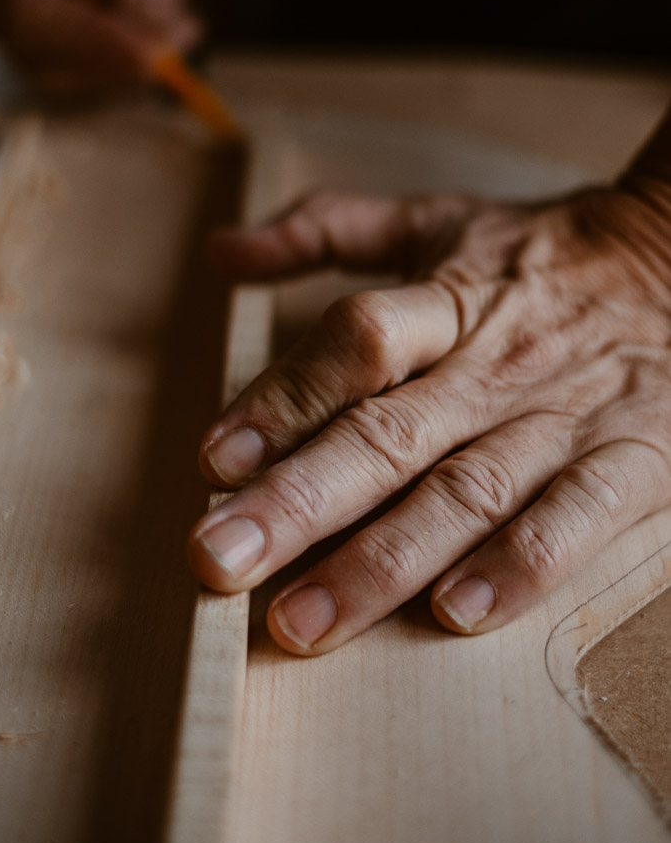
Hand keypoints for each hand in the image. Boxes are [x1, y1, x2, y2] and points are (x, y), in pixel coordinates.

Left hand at [186, 184, 670, 654]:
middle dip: (295, 504)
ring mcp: (564, 418)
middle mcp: (493, 366)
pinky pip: (575, 520)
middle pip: (385, 436)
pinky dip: (518, 566)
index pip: (354, 345)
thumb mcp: (432, 223)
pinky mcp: (636, 460)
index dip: (282, 399)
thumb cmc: (538, 256)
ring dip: (379, 562)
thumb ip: (324, 232)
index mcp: (444, 301)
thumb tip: (220, 249)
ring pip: (463, 494)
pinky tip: (452, 614)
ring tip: (300, 619)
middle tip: (216, 560)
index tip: (213, 460)